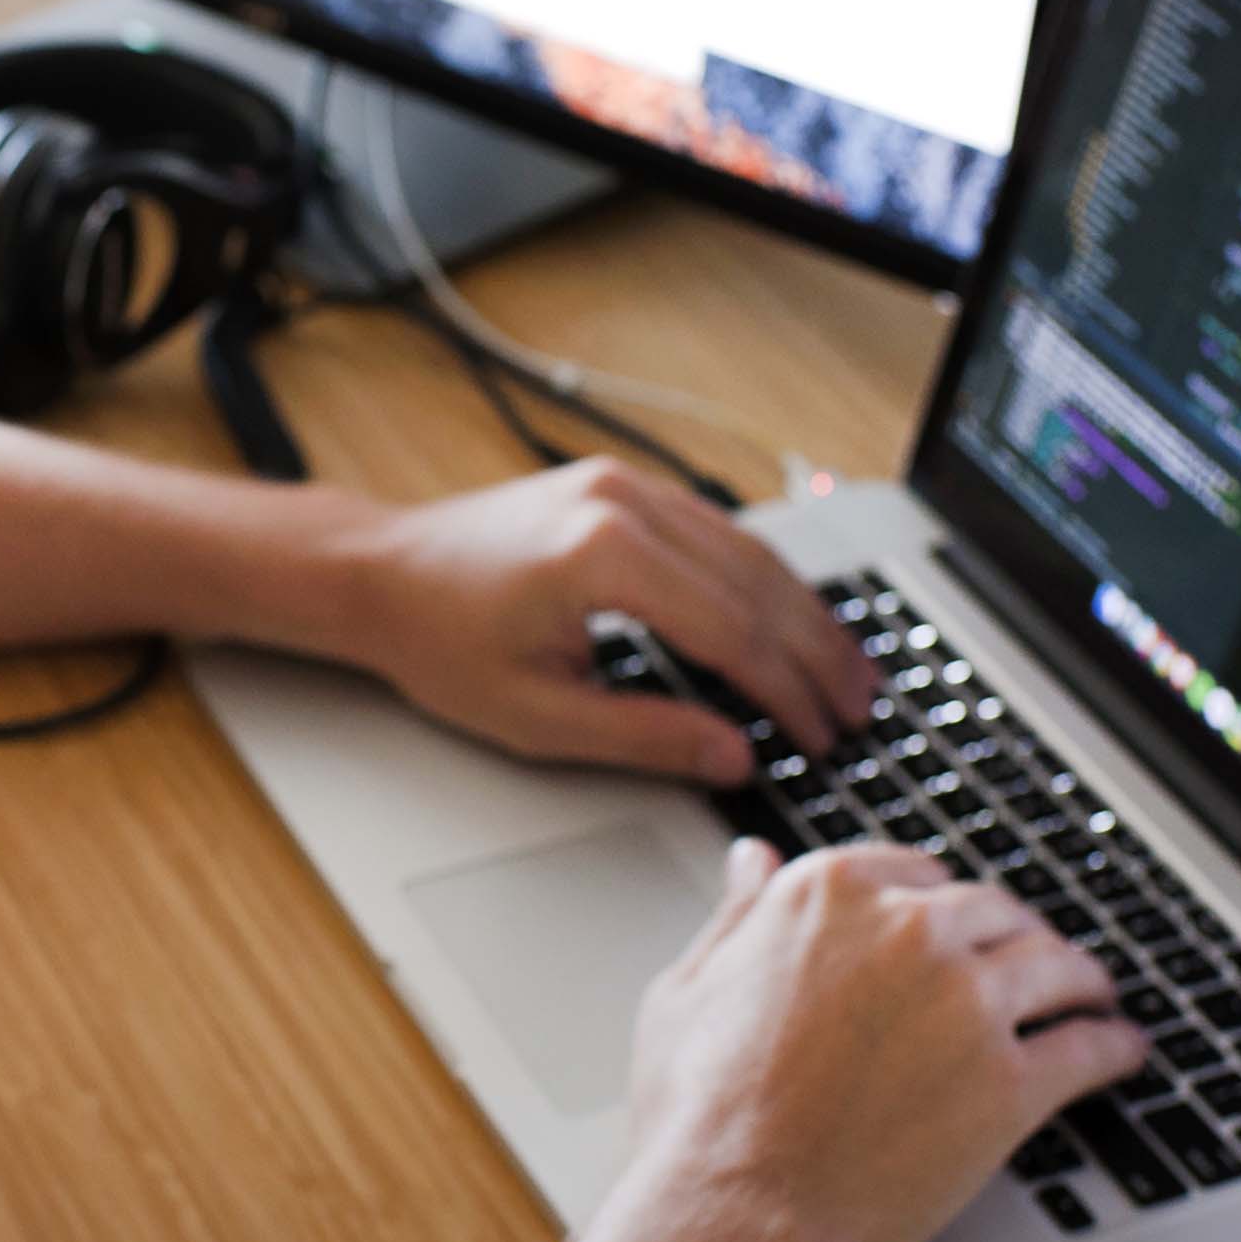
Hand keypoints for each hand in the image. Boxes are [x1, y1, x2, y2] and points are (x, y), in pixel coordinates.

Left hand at [318, 458, 875, 783]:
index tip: (818, 737)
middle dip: (814, 653)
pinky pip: (717, 533)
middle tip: (859, 709)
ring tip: (846, 672)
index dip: (784, 691)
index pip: (729, 629)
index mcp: (601, 556)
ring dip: (803, 614)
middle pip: (755, 582)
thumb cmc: (438, 641)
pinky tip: (793, 620)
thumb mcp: (536, 715)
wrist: (381, 572)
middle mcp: (622, 503)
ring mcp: (625, 485)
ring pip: (748, 550)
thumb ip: (644, 737)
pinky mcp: (622, 487)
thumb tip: (734, 756)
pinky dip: (764, 582)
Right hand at [620, 837, 1146, 1241]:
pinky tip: (1121, 1052)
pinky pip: (1088, 1047)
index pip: (917, 875)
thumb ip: (737, 916)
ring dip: (1083, 981)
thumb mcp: (689, 988)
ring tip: (1094, 998)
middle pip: (996, 914)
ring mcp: (968, 1003)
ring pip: (1056, 967)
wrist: (738, 1209)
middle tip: (1033, 963)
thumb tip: (752, 860)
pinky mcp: (1012, 1081)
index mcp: (828, 895)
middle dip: (1019, 936)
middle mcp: (907, 931)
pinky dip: (1114, 1047)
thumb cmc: (700, 1113)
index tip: (959, 926)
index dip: (943, 903)